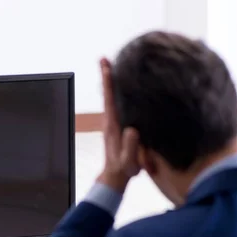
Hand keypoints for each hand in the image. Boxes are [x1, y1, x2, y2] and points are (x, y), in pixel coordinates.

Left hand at [97, 58, 140, 192]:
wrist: (115, 177)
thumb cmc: (124, 169)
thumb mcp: (129, 161)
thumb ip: (131, 146)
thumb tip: (132, 129)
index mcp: (113, 125)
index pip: (110, 99)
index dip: (108, 81)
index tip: (106, 65)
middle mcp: (110, 121)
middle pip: (108, 94)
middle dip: (107, 77)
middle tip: (104, 59)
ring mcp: (113, 124)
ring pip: (111, 99)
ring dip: (111, 83)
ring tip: (112, 67)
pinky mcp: (117, 127)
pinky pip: (116, 106)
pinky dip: (117, 94)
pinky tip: (122, 89)